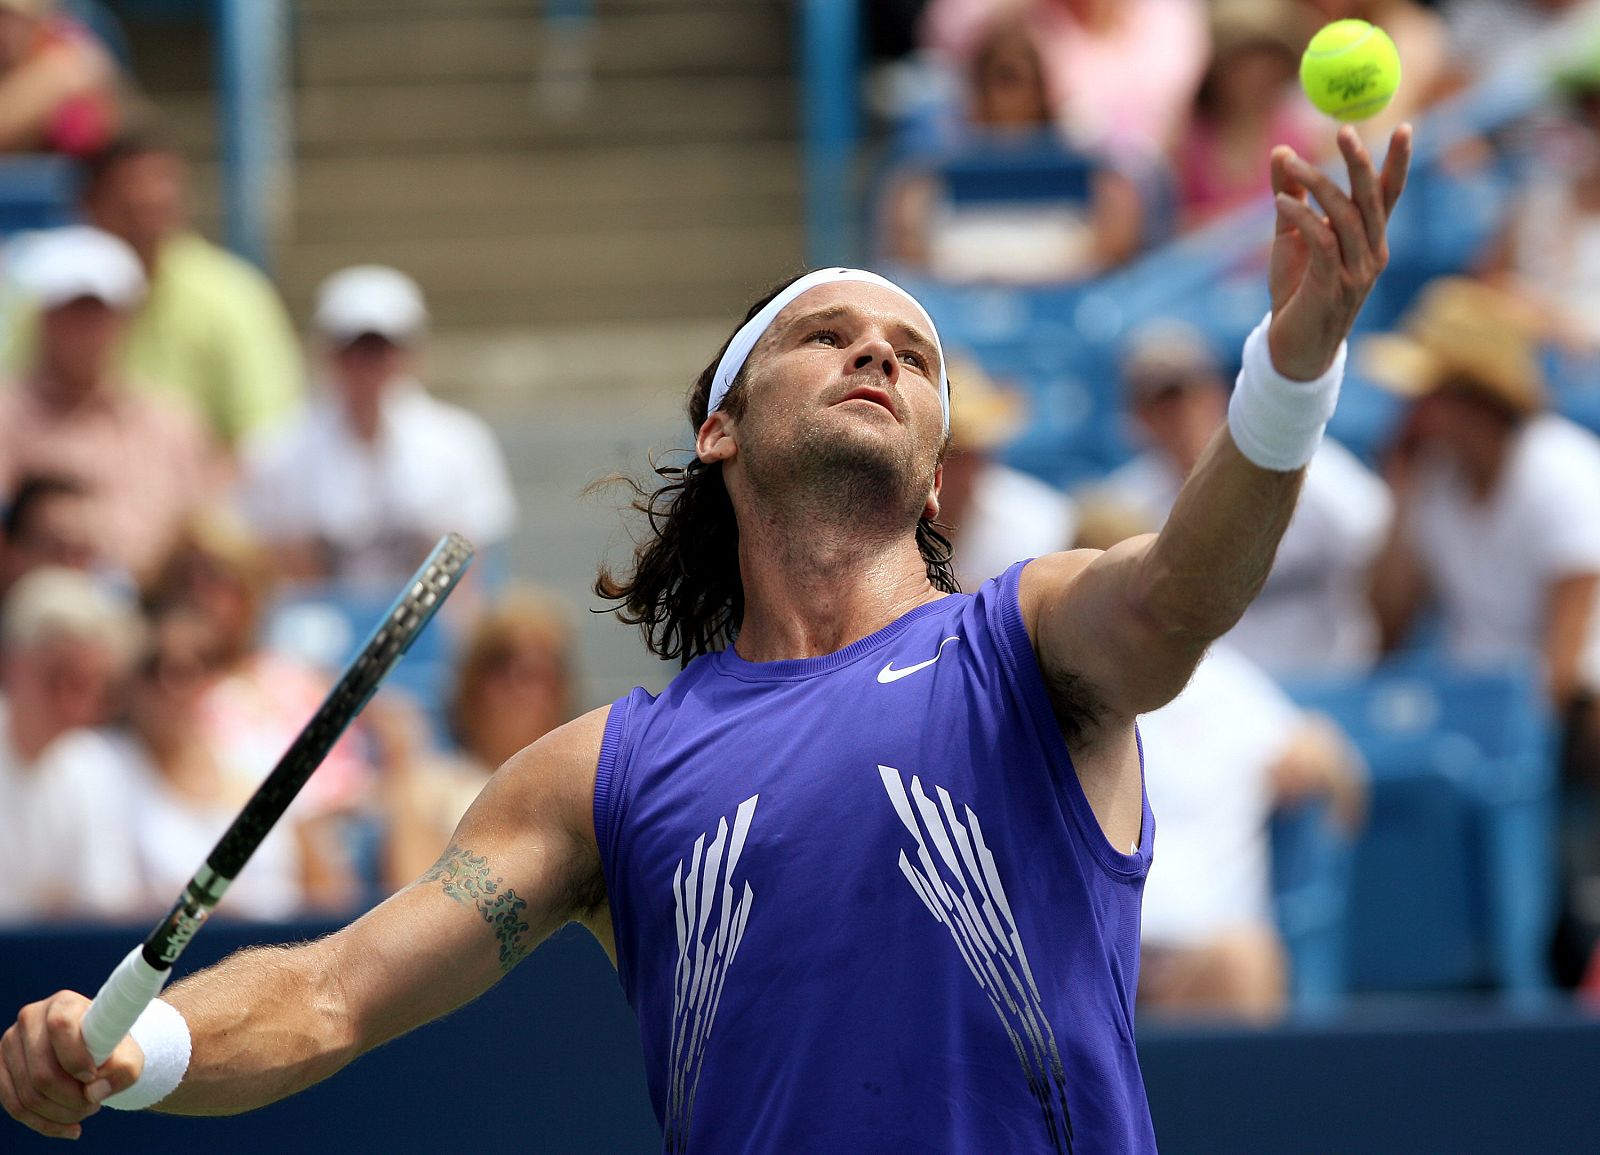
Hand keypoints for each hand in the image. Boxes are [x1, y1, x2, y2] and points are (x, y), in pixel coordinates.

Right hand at [1, 991, 142, 1139]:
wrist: (95, 1053)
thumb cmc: (112, 1049)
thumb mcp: (129, 1056)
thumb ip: (123, 1070)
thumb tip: (93, 1092)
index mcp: (64, 1004)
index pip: (61, 1026)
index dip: (76, 1058)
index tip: (93, 1077)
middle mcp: (30, 1019)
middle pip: (42, 1072)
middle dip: (72, 1098)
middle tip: (95, 1103)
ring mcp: (10, 1045)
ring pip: (28, 1094)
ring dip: (61, 1113)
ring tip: (86, 1110)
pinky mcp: (1, 1070)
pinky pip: (15, 1107)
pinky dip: (45, 1124)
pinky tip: (70, 1127)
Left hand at [1267, 124, 1412, 380]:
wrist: (1290, 349)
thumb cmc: (1294, 293)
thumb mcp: (1290, 238)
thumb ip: (1290, 195)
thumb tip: (1281, 152)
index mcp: (1369, 241)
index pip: (1389, 196)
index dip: (1398, 163)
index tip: (1404, 125)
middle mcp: (1372, 254)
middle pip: (1373, 199)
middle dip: (1361, 163)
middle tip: (1345, 131)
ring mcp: (1356, 272)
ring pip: (1346, 216)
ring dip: (1318, 185)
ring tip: (1290, 164)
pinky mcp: (1332, 286)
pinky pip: (1322, 241)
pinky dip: (1302, 216)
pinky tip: (1280, 202)